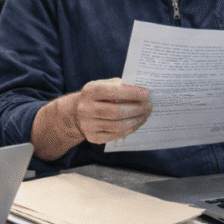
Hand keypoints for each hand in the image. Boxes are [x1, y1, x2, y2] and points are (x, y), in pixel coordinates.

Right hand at [31, 78, 151, 160]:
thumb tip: (141, 91)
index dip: (132, 93)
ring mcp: (88, 125)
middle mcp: (86, 108)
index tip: (146, 94)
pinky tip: (137, 123)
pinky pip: (116, 135)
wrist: (75, 113)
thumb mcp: (102, 85)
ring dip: (136, 120)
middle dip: (137, 109)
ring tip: (145, 114)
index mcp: (90, 91)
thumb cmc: (96, 96)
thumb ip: (119, 86)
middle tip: (149, 106)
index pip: (113, 91)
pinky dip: (130, 129)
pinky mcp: (93, 137)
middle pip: (117, 112)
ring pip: (118, 126)